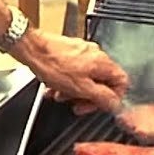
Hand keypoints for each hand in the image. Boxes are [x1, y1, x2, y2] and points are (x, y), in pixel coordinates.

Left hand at [11, 28, 129, 115]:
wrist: (31, 48)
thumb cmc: (53, 64)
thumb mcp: (81, 88)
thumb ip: (102, 97)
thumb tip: (116, 104)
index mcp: (103, 62)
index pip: (122, 82)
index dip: (113, 98)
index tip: (99, 106)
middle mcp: (95, 54)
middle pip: (102, 82)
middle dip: (88, 96)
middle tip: (77, 104)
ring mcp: (81, 52)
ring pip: (85, 78)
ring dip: (73, 91)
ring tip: (60, 95)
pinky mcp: (68, 53)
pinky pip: (72, 72)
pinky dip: (65, 82)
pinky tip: (53, 87)